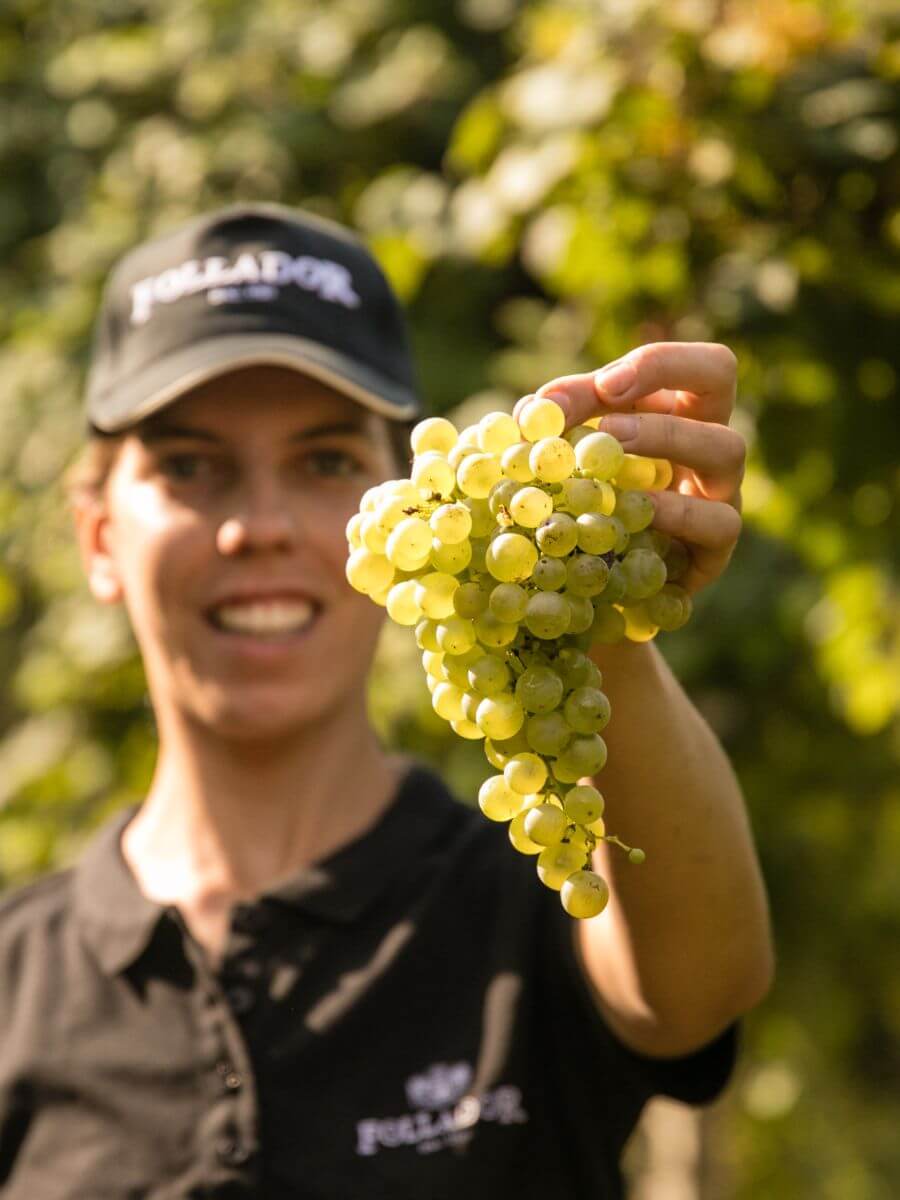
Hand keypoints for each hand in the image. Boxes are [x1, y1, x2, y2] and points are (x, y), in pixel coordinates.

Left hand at [516, 342, 744, 594]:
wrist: (589, 593)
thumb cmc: (581, 511)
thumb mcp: (568, 460)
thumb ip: (557, 428)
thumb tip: (532, 411)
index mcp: (674, 408)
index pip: (686, 358)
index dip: (655, 361)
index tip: (604, 384)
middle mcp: (706, 439)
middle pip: (719, 375)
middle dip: (661, 377)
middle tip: (606, 402)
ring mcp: (720, 493)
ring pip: (727, 446)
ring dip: (665, 437)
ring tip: (608, 449)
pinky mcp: (716, 550)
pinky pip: (717, 523)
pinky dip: (674, 514)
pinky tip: (636, 512)